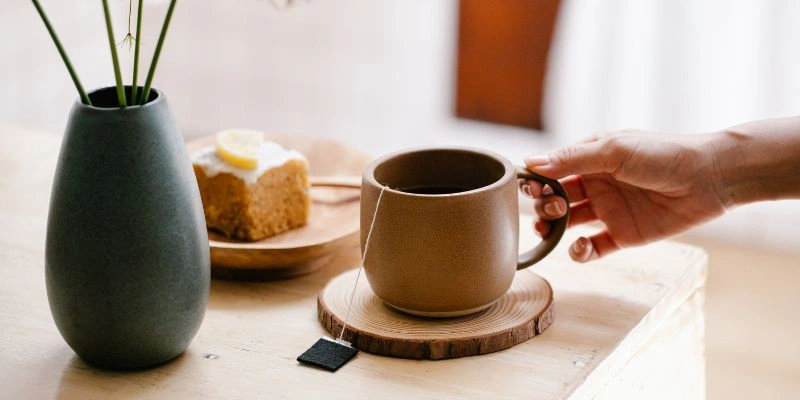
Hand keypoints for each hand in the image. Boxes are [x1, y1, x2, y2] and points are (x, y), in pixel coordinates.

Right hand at [520, 130, 726, 261]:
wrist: (709, 178)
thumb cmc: (663, 154)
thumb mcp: (614, 150)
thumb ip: (572, 158)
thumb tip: (531, 164)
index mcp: (590, 158)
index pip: (552, 170)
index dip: (536, 180)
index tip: (528, 188)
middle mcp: (596, 184)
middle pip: (555, 198)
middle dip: (544, 204)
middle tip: (552, 208)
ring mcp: (608, 211)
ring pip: (568, 224)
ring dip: (553, 228)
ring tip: (552, 229)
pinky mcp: (623, 235)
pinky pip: (592, 248)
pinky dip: (580, 252)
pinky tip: (580, 248)